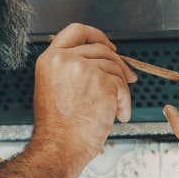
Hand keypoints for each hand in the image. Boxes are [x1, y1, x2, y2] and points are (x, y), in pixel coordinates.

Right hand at [33, 23, 136, 162]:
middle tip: (128, 78)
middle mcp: (65, 59)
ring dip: (120, 88)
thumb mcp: (53, 87)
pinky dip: (125, 102)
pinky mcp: (102, 82)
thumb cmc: (58, 127)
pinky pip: (122, 86)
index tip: (109, 46)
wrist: (59, 147)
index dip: (97, 35)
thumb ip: (70, 68)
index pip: (76, 31)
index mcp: (50, 59)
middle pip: (101, 49)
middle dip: (118, 65)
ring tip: (116, 108)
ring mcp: (84, 69)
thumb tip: (100, 60)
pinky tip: (119, 115)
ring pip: (115, 68)